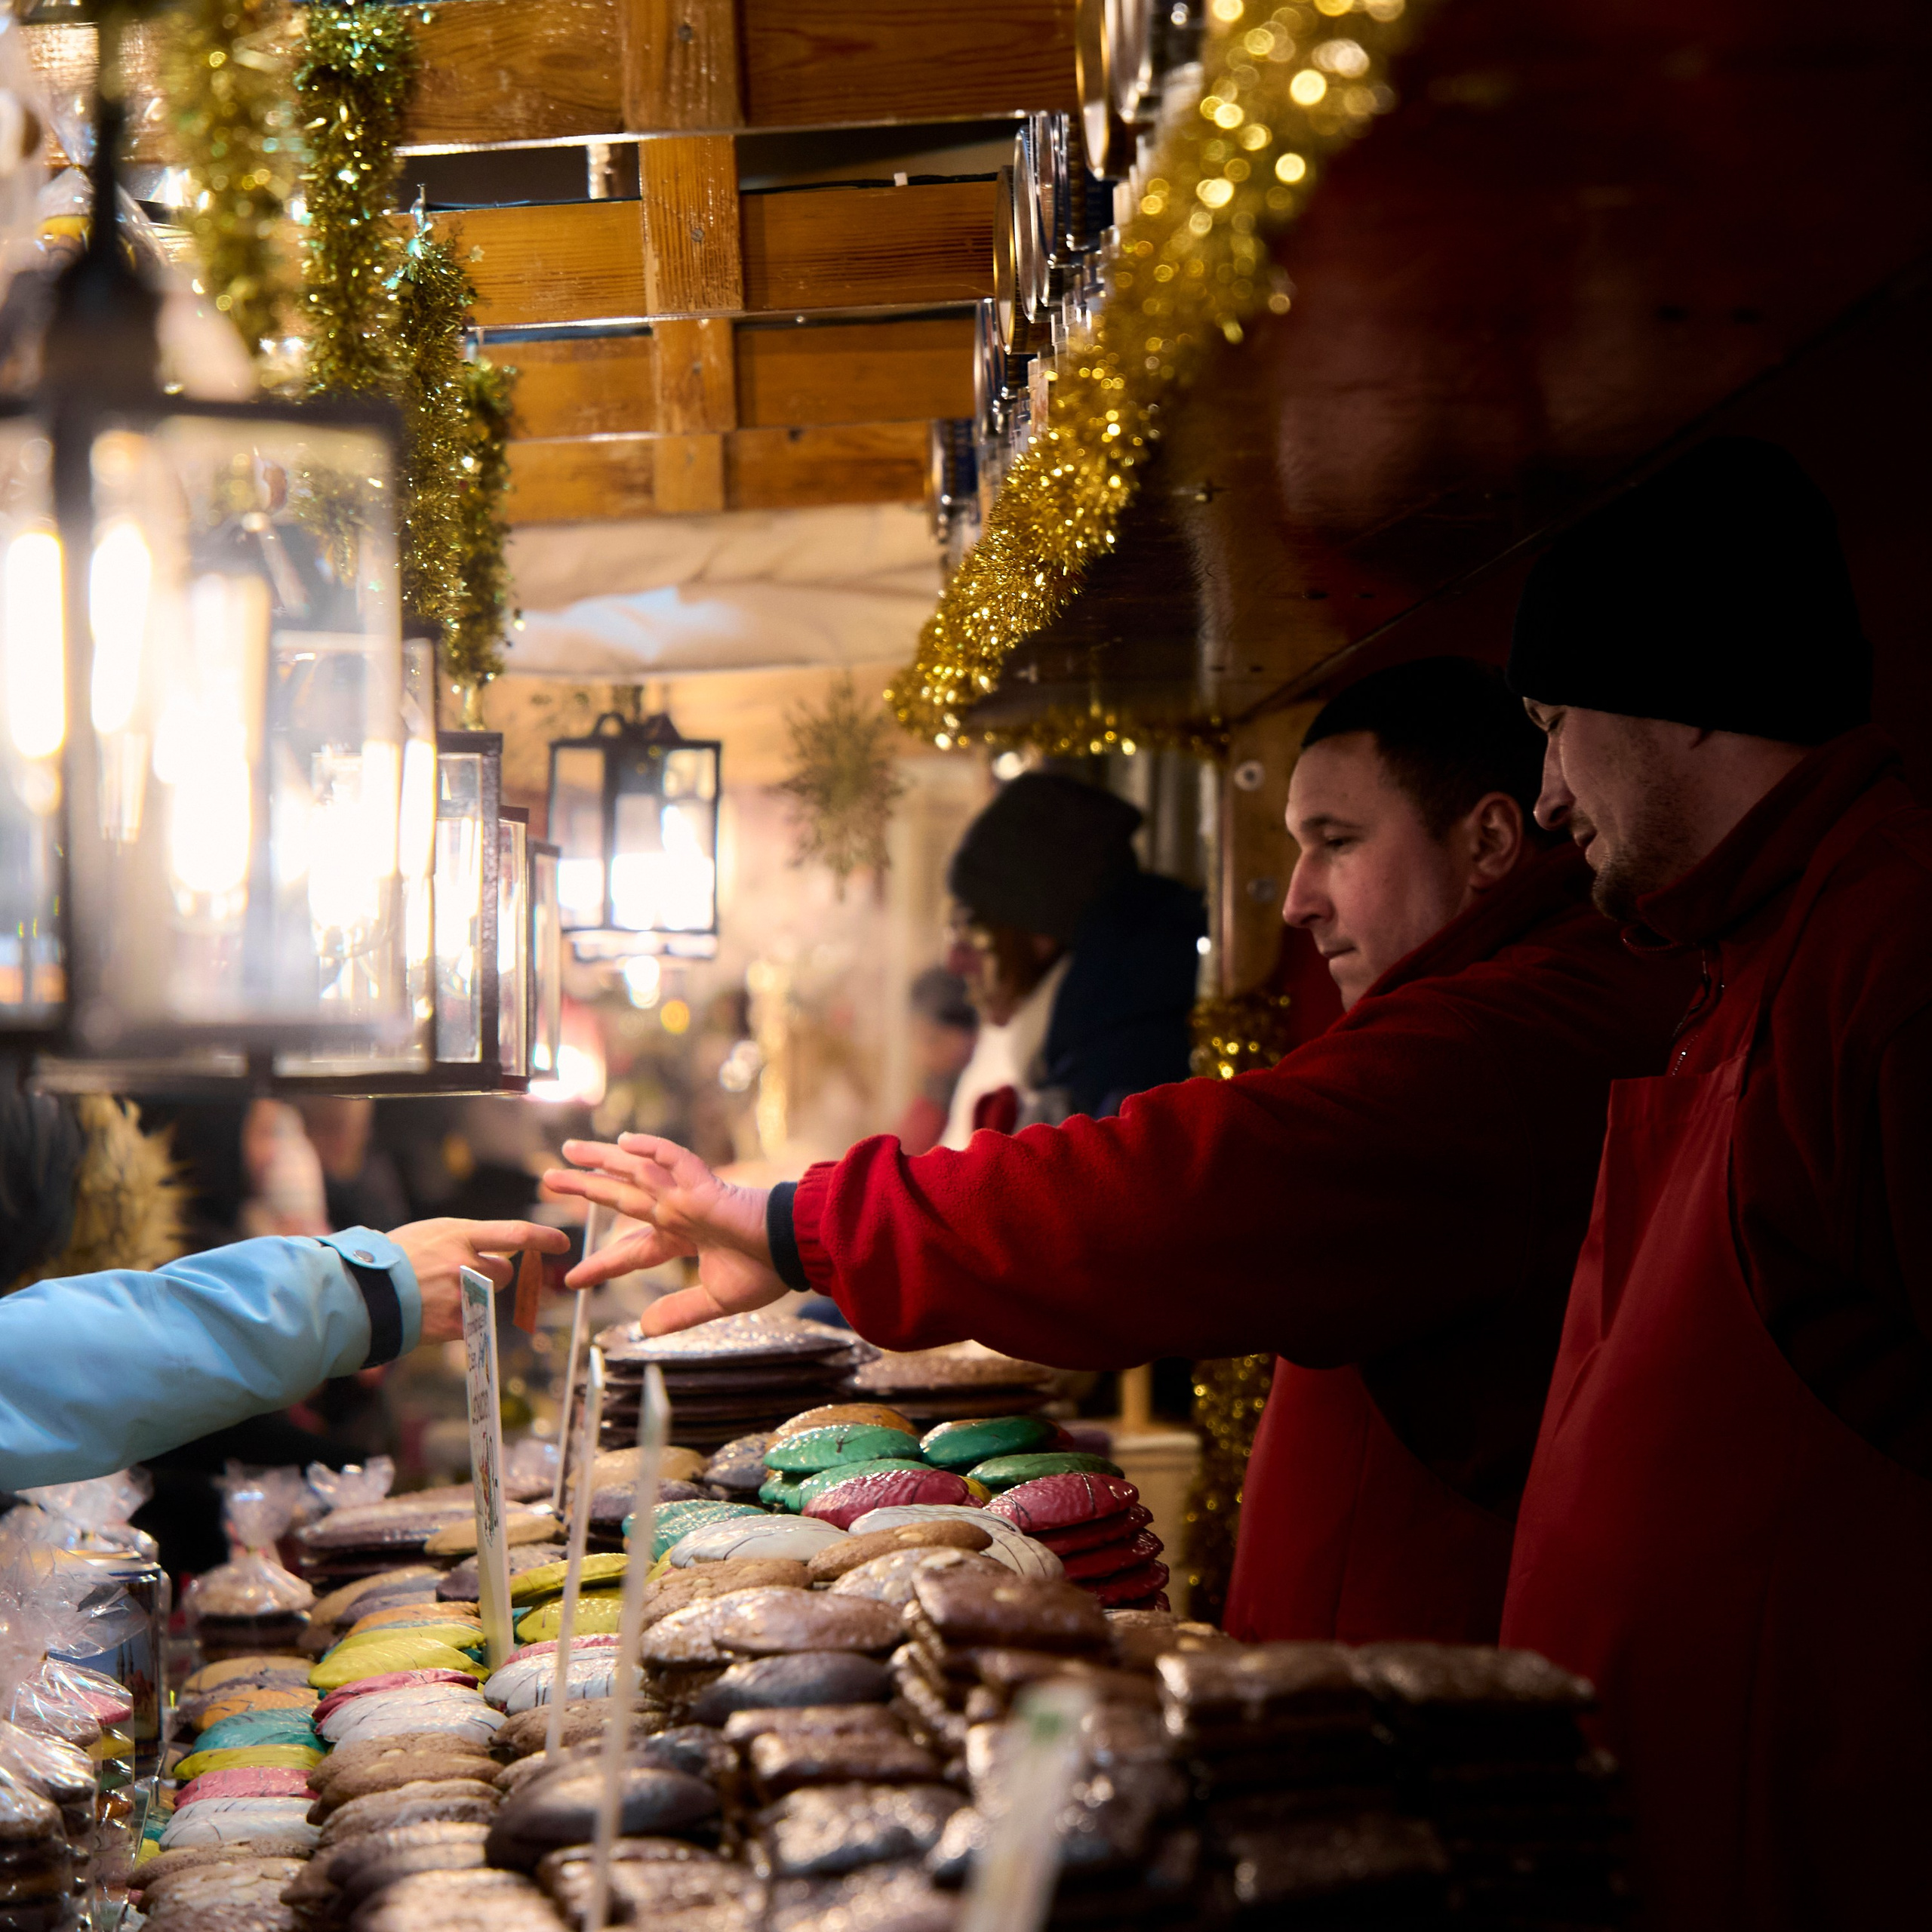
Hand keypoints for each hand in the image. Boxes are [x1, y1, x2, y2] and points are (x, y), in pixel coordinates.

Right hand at [387, 1218, 571, 1343]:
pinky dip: (462, 1319)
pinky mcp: (455, 1323)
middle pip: (505, 1271)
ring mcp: (462, 1295)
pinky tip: (436, 1314)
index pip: (515, 1234)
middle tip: (462, 1275)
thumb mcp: (428, 1234)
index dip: (543, 1238)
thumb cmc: (388, 1258)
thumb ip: (461, 1240)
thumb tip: (487, 1249)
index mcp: (459, 1234)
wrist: (359, 1293)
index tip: (562, 1243)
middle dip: (494, 1273)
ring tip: (442, 1293)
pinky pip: (474, 1320)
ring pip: (492, 1295)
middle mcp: (466, 1263)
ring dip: (479, 1294)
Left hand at [542, 1136, 788, 1336]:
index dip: (602, 1264)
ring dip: (601, 1162)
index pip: (631, 1251)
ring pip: (636, 1173)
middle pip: (621, 1197)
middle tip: (549, 1178)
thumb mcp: (715, 1299)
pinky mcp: (705, 1186)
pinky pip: (676, 1160)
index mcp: (680, 1238)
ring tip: (567, 1151)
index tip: (572, 1280)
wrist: (795, 1252)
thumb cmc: (766, 1271)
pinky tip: (624, 1142)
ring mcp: (688, 1196)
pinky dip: (652, 1149)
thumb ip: (679, 1311)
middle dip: (585, 1189)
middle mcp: (677, 1212)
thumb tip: (643, 1328)